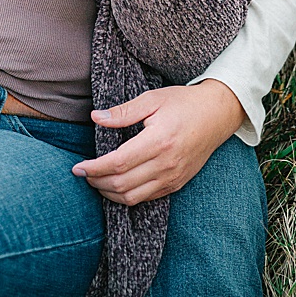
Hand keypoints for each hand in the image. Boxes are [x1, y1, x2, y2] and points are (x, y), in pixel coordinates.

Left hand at [72, 79, 246, 204]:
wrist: (218, 115)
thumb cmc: (183, 103)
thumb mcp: (152, 99)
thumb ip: (123, 112)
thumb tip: (95, 117)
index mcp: (158, 141)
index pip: (117, 163)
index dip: (94, 168)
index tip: (77, 167)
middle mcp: (167, 164)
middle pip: (122, 184)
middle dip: (97, 182)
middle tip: (81, 173)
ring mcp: (174, 177)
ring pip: (134, 197)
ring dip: (110, 193)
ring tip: (94, 181)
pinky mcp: (178, 183)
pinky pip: (148, 197)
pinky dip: (128, 196)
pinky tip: (115, 186)